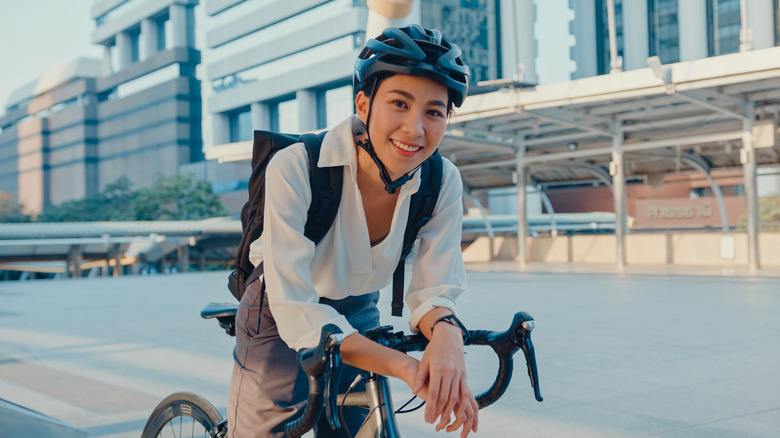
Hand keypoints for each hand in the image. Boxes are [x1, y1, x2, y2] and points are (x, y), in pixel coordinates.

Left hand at [412, 322, 478, 436]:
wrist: (449, 337)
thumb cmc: (434, 349)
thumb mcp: (424, 361)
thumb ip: (420, 377)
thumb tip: (414, 391)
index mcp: (437, 368)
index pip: (434, 393)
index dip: (431, 407)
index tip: (427, 419)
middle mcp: (449, 371)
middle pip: (445, 398)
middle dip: (439, 413)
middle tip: (434, 423)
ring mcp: (458, 373)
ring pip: (456, 397)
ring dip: (451, 412)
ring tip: (444, 422)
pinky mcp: (464, 374)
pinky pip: (465, 392)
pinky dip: (462, 404)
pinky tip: (458, 413)